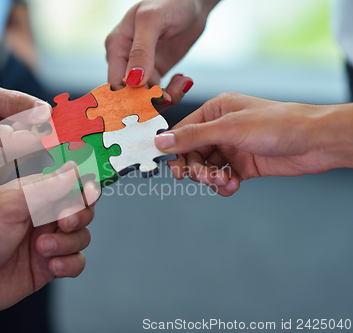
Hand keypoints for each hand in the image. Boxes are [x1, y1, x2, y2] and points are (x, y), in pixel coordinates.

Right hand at [0, 77, 50, 180]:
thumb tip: (46, 113)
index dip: (50, 130)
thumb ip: (16, 103)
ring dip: (32, 140)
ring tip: (11, 121)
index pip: (35, 145)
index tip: (59, 119)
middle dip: (41, 134)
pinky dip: (23, 147)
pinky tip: (9, 131)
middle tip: (29, 115)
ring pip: (29, 160)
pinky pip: (19, 163)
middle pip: (35, 154)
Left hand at [0, 162, 99, 315]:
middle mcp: (44, 216)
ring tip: (42, 249)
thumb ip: (46, 188)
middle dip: (79, 217)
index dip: (84, 188)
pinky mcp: (48, 267)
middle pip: (83, 210)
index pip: (70, 184)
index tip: (88, 195)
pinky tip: (51, 266)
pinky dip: (69, 265)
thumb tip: (74, 169)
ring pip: (82, 237)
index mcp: (34, 194)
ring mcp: (48, 241)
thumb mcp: (11, 206)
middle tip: (63, 223)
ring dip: (68, 243)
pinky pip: (76, 262)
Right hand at [106, 0, 217, 89]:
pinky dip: (172, 92)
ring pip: (145, 97)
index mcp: (116, 46)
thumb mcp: (153, 21)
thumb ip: (141, 51)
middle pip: (128, 95)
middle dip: (150, 100)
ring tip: (183, 82)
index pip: (114, 83)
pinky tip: (183, 79)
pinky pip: (159, 92)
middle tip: (172, 95)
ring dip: (164, 97)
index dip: (129, 98)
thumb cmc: (171, 1)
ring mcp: (140, 67)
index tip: (151, 101)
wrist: (195, 0)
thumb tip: (132, 81)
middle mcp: (124, 59)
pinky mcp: (155, 72)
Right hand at [155, 93, 352, 195]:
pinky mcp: (242, 165)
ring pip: (206, 168)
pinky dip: (224, 185)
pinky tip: (233, 185)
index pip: (183, 132)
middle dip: (197, 169)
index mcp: (215, 111)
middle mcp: (221, 129)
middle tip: (205, 177)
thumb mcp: (230, 128)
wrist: (315, 142)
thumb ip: (193, 136)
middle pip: (192, 154)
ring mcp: (232, 148)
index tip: (173, 169)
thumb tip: (162, 141)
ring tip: (225, 180)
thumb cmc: (279, 124)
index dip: (174, 151)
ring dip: (212, 178)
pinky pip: (222, 178)